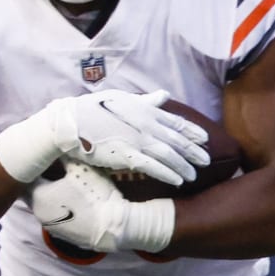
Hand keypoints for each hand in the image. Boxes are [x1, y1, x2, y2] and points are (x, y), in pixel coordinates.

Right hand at [0, 89, 209, 186]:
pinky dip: (169, 173)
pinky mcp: (126, 155)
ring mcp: (135, 139)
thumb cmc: (90, 112)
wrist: (66, 125)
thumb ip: (145, 100)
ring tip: (196, 175)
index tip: (205, 139)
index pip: (173, 120)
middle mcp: (143, 123)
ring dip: (184, 165)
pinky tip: (180, 181)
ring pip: (168, 154)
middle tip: (208, 160)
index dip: (191, 131)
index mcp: (142, 109)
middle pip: (176, 138)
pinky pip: (153, 166)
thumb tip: (163, 94)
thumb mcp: (121, 100)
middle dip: (194, 150)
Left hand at [29, 162, 173, 252]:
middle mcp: (38, 213)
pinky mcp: (62, 235)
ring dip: (51, 196)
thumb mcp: (79, 167)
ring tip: (64, 185)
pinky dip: (60, 208)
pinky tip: (74, 202)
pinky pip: (56, 217)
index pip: (26, 176)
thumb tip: (58, 144)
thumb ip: (64, 154)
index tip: (42, 157)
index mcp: (37, 195)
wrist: (113, 226)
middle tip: (52, 169)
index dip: (34, 165)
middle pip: (33, 192)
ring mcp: (50, 227)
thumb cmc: (94, 194)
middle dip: (41, 180)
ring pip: (44, 206)